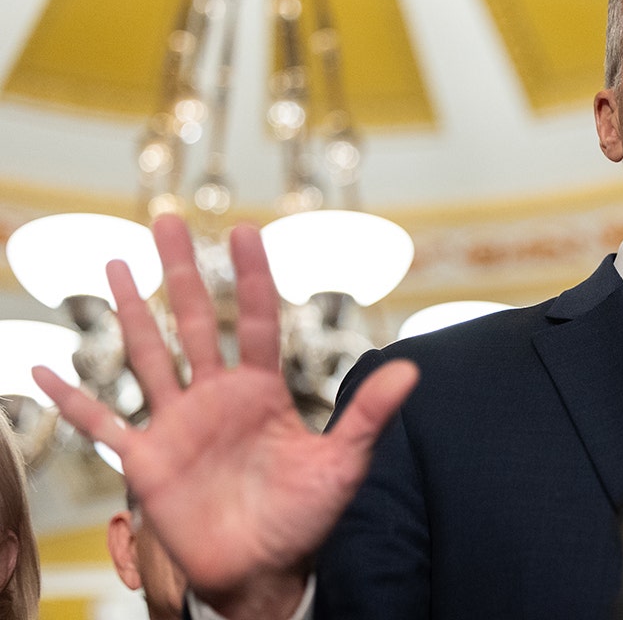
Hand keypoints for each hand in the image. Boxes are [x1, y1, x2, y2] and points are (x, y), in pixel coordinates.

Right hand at [33, 214, 417, 618]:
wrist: (267, 571)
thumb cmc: (306, 517)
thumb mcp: (343, 463)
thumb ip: (369, 415)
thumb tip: (411, 372)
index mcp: (262, 391)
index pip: (254, 321)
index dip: (250, 276)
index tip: (243, 229)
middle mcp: (217, 398)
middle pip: (193, 321)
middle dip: (181, 270)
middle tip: (166, 218)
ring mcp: (179, 425)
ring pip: (148, 356)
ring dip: (130, 312)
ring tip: (117, 264)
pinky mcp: (148, 460)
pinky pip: (103, 425)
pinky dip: (72, 401)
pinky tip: (44, 372)